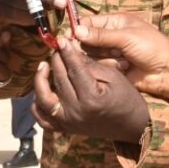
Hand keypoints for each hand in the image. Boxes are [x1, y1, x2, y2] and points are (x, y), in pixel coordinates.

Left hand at [32, 38, 150, 142]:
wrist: (132, 126)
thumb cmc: (126, 98)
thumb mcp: (113, 76)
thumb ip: (90, 64)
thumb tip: (70, 50)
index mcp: (92, 98)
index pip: (74, 69)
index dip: (66, 52)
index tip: (61, 39)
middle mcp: (76, 111)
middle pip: (59, 80)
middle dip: (56, 60)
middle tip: (57, 49)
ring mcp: (68, 122)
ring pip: (43, 99)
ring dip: (40, 80)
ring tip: (44, 66)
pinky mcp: (64, 128)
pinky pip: (41, 118)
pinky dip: (37, 104)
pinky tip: (42, 89)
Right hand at [73, 13, 168, 106]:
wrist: (168, 72)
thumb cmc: (152, 47)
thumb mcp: (127, 36)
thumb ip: (101, 35)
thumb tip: (76, 31)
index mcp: (115, 22)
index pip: (89, 22)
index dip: (78, 29)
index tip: (70, 38)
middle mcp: (110, 36)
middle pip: (87, 40)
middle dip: (93, 47)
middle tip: (108, 50)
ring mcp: (110, 53)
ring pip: (92, 56)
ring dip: (106, 58)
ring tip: (124, 59)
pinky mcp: (112, 69)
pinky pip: (99, 68)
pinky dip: (110, 67)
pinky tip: (125, 67)